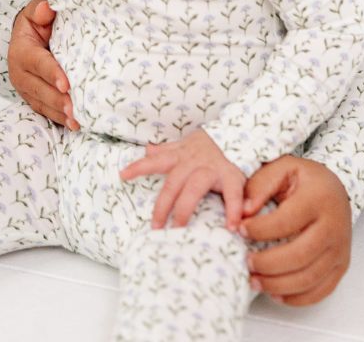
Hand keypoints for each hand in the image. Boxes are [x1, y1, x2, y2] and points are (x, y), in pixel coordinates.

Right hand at [8, 0, 76, 129]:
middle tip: (75, 108)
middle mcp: (20, 73)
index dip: (52, 73)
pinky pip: (46, 111)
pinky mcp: (35, 99)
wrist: (32, 34)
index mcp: (21, 50)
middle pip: (39, 89)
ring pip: (43, 104)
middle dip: (57, 100)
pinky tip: (75, 124)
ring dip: (59, 113)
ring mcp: (27, 89)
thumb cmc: (39, 20)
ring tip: (77, 120)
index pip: (38, 63)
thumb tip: (46, 8)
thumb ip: (42, 9)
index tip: (66, 84)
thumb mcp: (38, 10)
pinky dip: (60, 119)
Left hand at [119, 129, 244, 231]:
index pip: (157, 160)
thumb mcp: (187, 142)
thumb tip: (147, 149)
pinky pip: (232, 194)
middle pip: (174, 182)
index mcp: (182, 155)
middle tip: (155, 227)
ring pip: (194, 187)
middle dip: (162, 205)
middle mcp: (194, 162)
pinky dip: (232, 210)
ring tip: (178, 230)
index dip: (140, 167)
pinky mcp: (232, 176)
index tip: (122, 175)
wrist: (241, 133)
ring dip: (185, 208)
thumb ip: (167, 149)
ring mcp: (213, 168)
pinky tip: (231, 226)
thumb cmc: (210, 144)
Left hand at [240, 156, 351, 305]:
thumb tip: (242, 212)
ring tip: (255, 280)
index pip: (286, 221)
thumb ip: (260, 186)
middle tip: (247, 262)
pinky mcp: (341, 265)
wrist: (336, 188)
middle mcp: (334, 225)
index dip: (259, 230)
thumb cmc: (307, 180)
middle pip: (299, 255)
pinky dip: (296, 298)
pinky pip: (320, 291)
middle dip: (267, 264)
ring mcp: (340, 248)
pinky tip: (276, 292)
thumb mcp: (283, 168)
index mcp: (318, 198)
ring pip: (309, 278)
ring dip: (277, 285)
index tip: (240, 230)